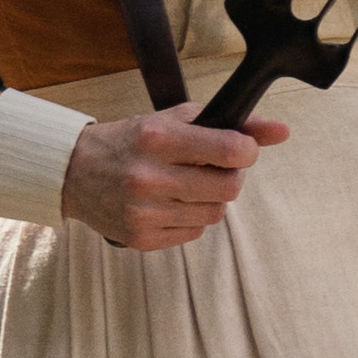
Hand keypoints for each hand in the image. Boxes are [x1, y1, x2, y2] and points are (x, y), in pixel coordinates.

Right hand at [64, 107, 285, 251]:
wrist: (74, 171)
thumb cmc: (133, 140)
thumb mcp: (176, 120)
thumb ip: (233, 124)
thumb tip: (283, 131)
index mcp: (158, 139)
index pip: (231, 151)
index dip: (246, 151)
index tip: (239, 149)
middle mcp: (149, 177)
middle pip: (229, 188)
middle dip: (229, 177)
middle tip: (210, 169)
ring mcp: (143, 211)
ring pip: (215, 213)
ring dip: (209, 199)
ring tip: (184, 185)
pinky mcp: (140, 238)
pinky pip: (194, 233)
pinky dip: (189, 218)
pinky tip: (168, 203)